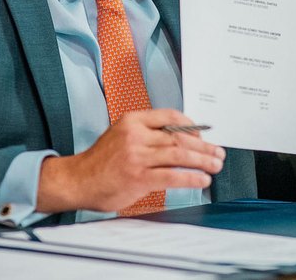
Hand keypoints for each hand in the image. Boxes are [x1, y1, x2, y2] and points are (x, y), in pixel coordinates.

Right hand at [36, 109, 225, 213]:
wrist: (77, 180)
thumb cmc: (101, 161)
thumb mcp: (121, 135)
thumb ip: (146, 133)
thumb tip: (179, 138)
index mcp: (132, 120)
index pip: (170, 116)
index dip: (192, 125)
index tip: (203, 135)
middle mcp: (135, 135)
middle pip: (179, 137)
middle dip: (204, 146)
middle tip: (218, 153)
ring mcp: (137, 156)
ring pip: (179, 155)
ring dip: (203, 161)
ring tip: (215, 166)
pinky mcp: (138, 177)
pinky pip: (172, 176)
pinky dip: (191, 178)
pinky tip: (202, 180)